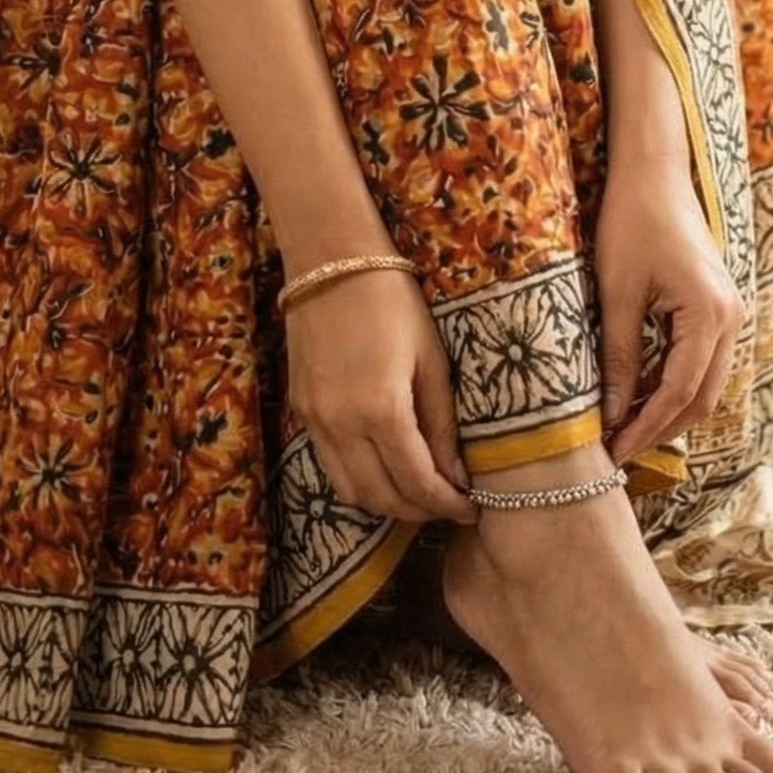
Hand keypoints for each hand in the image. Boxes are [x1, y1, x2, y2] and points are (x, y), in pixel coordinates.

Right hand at [283, 267, 479, 526]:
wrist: (331, 261)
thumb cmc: (393, 300)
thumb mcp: (431, 358)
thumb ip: (441, 422)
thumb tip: (457, 475)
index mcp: (381, 410)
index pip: (417, 482)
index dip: (447, 504)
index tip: (472, 508)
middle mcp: (341, 426)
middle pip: (381, 498)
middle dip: (419, 512)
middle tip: (449, 506)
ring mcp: (314, 421)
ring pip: (350, 492)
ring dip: (386, 503)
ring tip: (418, 494)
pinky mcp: (301, 412)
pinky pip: (329, 467)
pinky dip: (358, 482)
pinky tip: (383, 469)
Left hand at [594, 149, 745, 464]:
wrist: (653, 173)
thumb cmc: (631, 223)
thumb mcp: (617, 293)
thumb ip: (620, 356)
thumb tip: (612, 413)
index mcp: (710, 314)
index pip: (679, 391)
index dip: (646, 427)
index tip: (614, 452)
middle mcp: (730, 318)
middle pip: (701, 397)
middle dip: (659, 428)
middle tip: (617, 452)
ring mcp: (729, 312)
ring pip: (704, 382)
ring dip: (667, 409)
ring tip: (623, 429)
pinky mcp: (717, 307)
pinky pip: (700, 360)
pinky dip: (672, 383)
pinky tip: (637, 394)